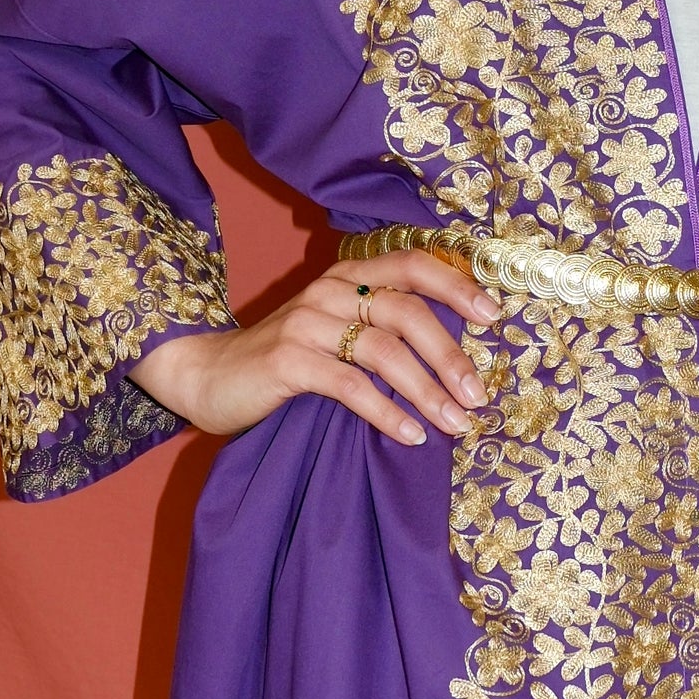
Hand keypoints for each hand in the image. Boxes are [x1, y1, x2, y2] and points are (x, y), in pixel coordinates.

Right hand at [128, 251, 498, 444]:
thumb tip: (454, 366)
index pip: (413, 264)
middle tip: (477, 395)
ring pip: (384, 350)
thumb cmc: (283, 362)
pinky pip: (349, 385)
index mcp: (349, 278)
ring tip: (454, 423)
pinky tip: (409, 434)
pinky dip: (385, 412)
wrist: (205, 375)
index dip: (457, 285)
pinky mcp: (287, 360)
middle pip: (407, 311)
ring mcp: (306, 322)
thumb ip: (381, 333)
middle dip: (450, 355)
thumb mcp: (334, 334)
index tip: (493, 317)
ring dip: (426, 390)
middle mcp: (330, 291)